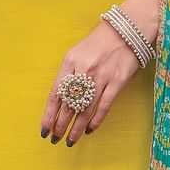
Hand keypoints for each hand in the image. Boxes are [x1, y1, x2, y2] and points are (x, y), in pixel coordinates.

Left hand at [41, 22, 144, 145]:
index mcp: (69, 63)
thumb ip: (68, 74)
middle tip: (55, 139)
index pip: (55, 94)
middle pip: (69, 105)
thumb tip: (59, 101)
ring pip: (85, 109)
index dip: (49, 115)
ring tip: (71, 140)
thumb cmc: (98, 43)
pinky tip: (89, 130)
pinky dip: (96, 120)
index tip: (44, 129)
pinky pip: (104, 106)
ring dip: (76, 128)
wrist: (125, 30)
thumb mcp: (76, 53)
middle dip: (60, 125)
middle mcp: (84, 71)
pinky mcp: (117, 81)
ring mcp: (101, 77)